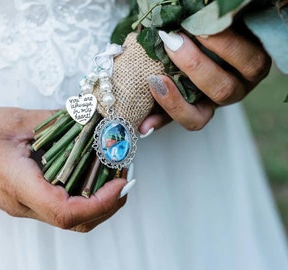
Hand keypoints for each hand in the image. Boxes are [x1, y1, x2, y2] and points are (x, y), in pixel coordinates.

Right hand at [0, 108, 126, 231]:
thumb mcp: (14, 120)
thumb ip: (55, 121)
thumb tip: (88, 120)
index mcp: (18, 185)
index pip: (67, 212)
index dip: (101, 201)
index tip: (121, 181)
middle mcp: (23, 204)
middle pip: (76, 222)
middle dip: (108, 203)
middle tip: (124, 175)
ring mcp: (23, 205)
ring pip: (70, 218)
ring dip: (98, 201)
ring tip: (112, 172)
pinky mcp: (23, 199)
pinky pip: (59, 205)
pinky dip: (82, 194)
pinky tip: (88, 172)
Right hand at [139, 27, 270, 133]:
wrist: (210, 37)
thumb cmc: (188, 64)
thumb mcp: (172, 83)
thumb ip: (159, 102)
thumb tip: (142, 128)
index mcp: (207, 105)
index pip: (196, 119)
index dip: (176, 105)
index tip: (155, 81)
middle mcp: (232, 93)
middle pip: (222, 92)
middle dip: (195, 67)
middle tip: (172, 42)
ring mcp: (251, 72)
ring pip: (248, 67)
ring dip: (220, 46)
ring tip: (195, 29)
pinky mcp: (262, 49)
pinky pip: (255, 44)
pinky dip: (233, 33)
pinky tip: (211, 22)